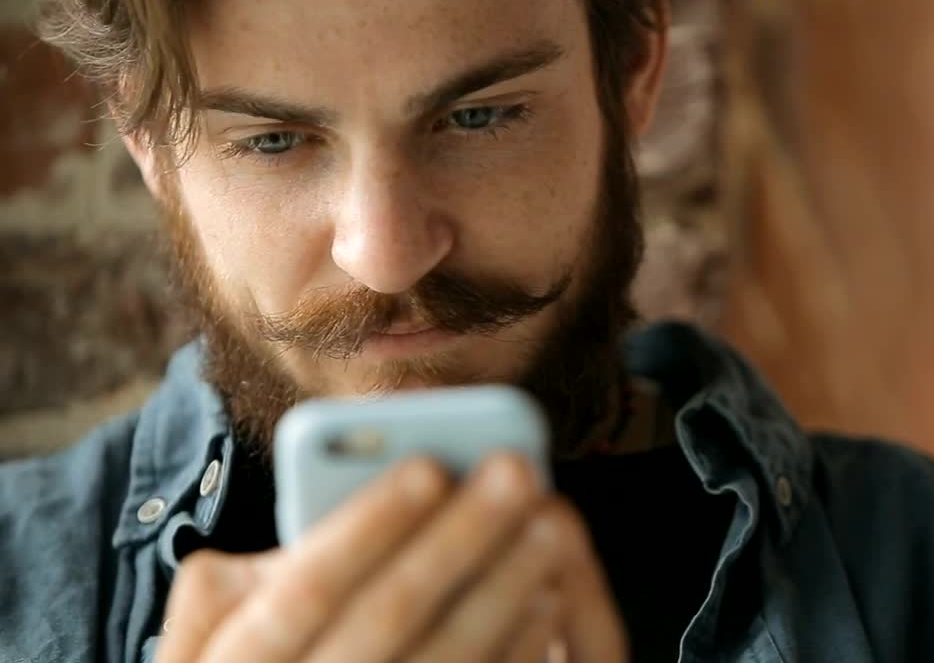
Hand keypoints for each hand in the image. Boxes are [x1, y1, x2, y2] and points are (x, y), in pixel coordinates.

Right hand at [154, 455, 626, 661]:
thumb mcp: (208, 635)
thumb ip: (234, 582)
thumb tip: (317, 514)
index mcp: (235, 661)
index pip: (306, 588)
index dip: (367, 527)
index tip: (431, 465)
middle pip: (389, 615)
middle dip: (458, 539)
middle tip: (518, 471)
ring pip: (441, 661)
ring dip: (502, 589)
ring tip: (550, 524)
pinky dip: (514, 653)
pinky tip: (547, 600)